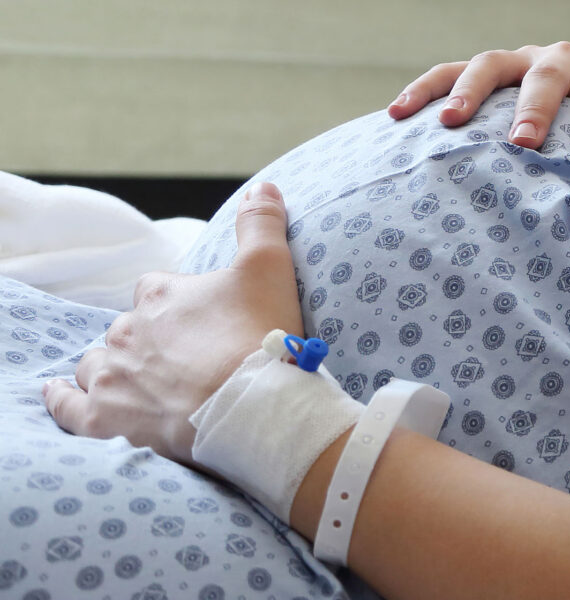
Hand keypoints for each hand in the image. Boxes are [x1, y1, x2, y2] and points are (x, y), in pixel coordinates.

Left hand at [41, 182, 302, 466]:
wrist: (252, 405)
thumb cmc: (259, 335)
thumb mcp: (270, 268)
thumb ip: (261, 225)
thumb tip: (262, 187)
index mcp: (161, 293)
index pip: (154, 290)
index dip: (175, 306)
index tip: (199, 323)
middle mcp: (128, 329)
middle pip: (127, 329)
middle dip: (148, 341)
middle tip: (186, 361)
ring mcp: (113, 374)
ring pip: (97, 364)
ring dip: (112, 368)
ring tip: (138, 382)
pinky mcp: (107, 418)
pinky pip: (71, 407)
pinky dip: (64, 400)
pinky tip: (61, 394)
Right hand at [387, 42, 569, 163]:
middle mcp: (562, 59)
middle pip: (550, 72)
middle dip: (536, 107)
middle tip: (524, 144)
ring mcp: (516, 61)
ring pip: (490, 64)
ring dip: (469, 92)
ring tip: (451, 124)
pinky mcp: (481, 73)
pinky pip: (444, 72)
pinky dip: (421, 91)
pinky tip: (395, 115)